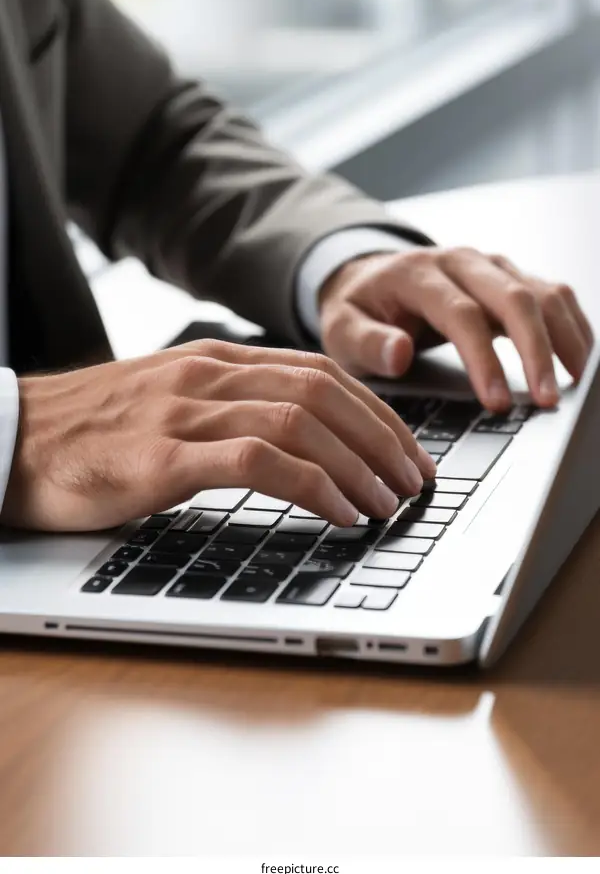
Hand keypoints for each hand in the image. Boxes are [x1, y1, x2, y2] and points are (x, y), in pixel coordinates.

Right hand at [3, 340, 436, 532]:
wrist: (11, 440)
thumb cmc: (91, 433)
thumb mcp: (169, 405)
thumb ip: (227, 410)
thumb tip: (298, 442)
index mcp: (214, 361)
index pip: (320, 373)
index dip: (377, 412)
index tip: (408, 451)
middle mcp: (208, 376)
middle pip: (324, 393)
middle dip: (384, 439)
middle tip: (416, 483)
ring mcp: (186, 413)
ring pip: (302, 422)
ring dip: (359, 465)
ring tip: (390, 503)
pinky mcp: (163, 458)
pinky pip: (258, 461)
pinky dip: (313, 485)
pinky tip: (340, 513)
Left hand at [318, 247, 593, 411]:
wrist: (368, 278)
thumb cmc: (358, 311)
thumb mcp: (340, 330)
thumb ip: (367, 342)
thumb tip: (400, 354)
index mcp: (416, 274)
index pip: (461, 314)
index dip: (484, 360)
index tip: (498, 403)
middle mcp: (460, 261)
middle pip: (514, 298)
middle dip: (537, 351)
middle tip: (549, 400)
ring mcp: (490, 266)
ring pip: (542, 292)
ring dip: (564, 338)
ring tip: (574, 386)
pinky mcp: (511, 275)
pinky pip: (554, 294)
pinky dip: (571, 326)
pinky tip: (578, 361)